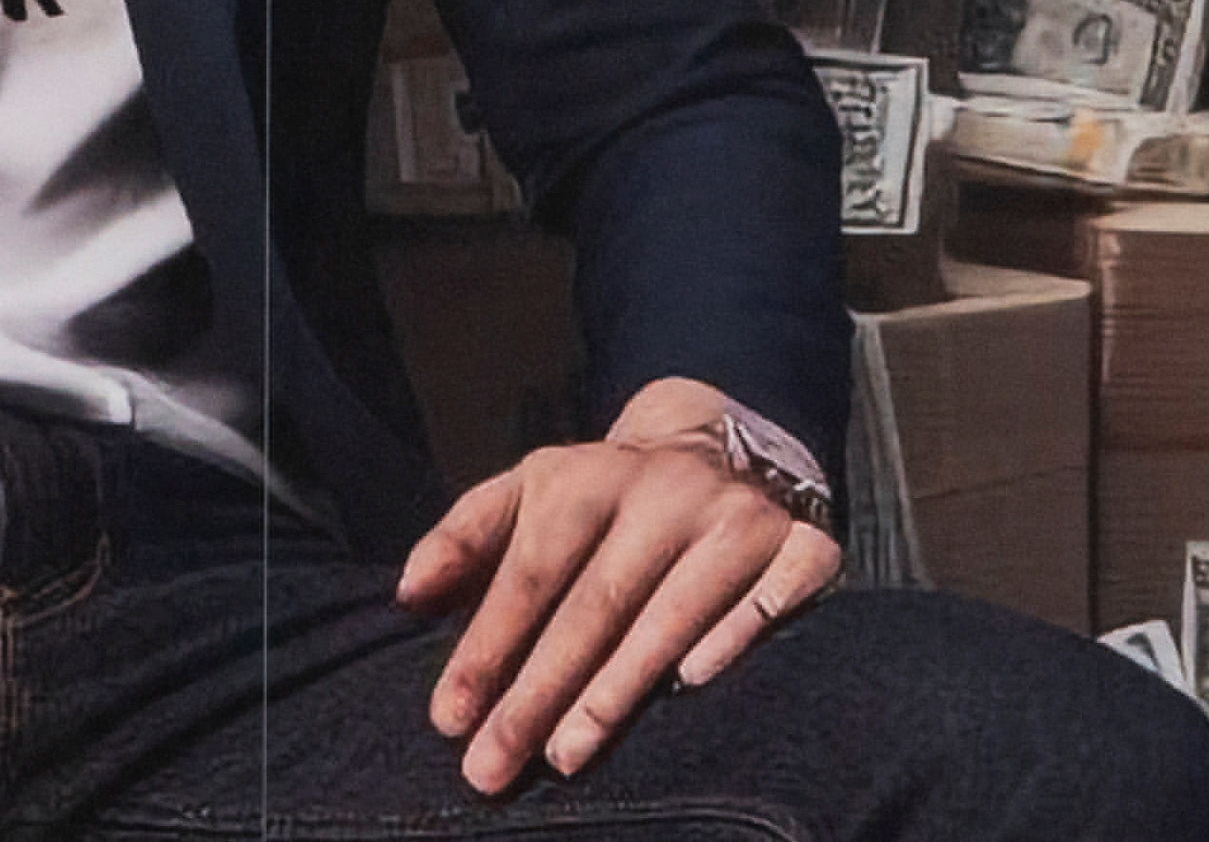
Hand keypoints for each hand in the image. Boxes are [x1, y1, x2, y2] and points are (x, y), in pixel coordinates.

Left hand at [394, 379, 841, 793]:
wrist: (715, 443)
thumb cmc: (602, 497)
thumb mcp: (526, 494)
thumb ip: (464, 539)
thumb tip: (407, 595)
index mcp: (585, 479)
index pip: (527, 575)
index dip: (486, 648)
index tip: (448, 719)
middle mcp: (662, 494)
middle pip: (594, 606)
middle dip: (539, 693)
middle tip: (496, 764)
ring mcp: (736, 518)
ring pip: (673, 614)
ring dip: (617, 690)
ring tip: (565, 757)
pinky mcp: (802, 544)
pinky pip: (773, 597)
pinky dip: (733, 638)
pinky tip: (692, 687)